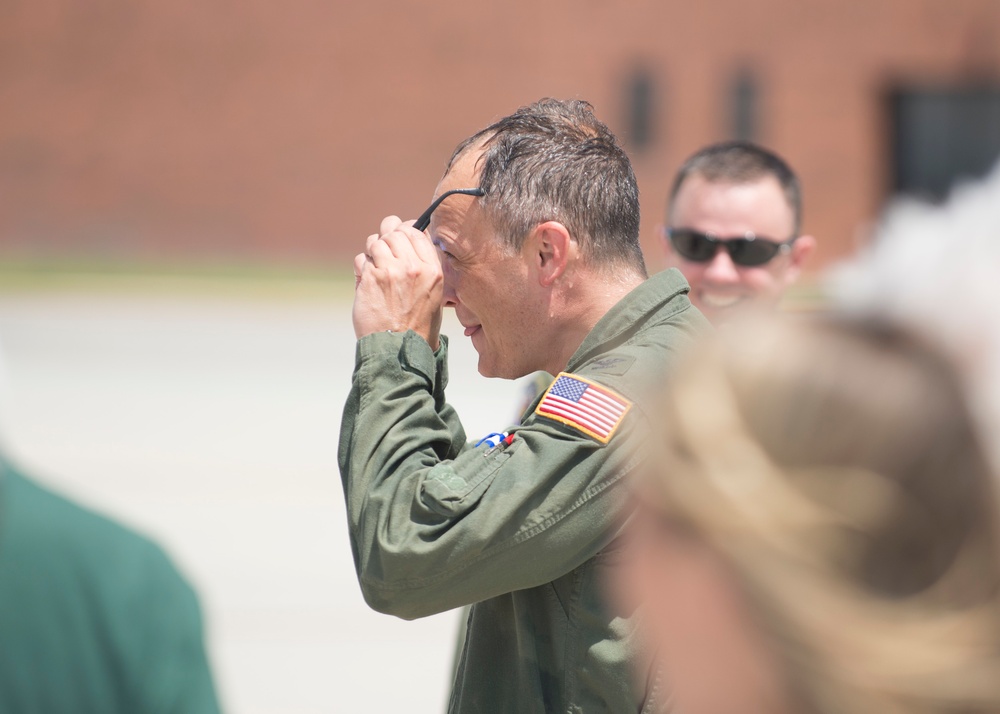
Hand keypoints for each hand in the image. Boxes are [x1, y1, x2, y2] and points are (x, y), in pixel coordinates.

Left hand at [352, 215, 442, 348]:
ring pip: (375, 242)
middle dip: (385, 237)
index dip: (404, 229)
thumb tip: (409, 239)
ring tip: (375, 267)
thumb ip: (424, 266)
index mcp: (432, 270)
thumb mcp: (434, 293)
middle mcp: (413, 267)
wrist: (399, 349)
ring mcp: (390, 271)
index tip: (398, 233)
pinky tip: (367, 281)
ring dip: (372, 252)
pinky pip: (361, 260)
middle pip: (394, 232)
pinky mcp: (370, 279)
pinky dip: (362, 267)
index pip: (415, 232)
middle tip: (383, 249)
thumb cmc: (417, 324)